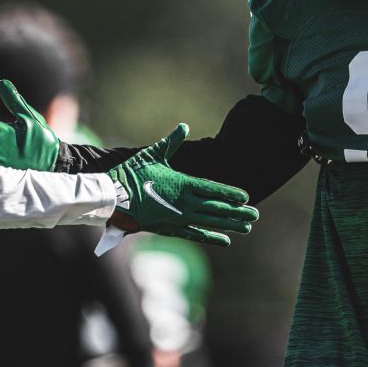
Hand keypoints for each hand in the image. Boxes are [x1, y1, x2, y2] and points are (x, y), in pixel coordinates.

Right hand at [106, 124, 257, 245]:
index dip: (231, 194)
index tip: (247, 198)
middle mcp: (184, 203)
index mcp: (182, 183)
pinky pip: (195, 234)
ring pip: (210, 222)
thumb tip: (184, 125)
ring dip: (229, 225)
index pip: (213, 189)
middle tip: (254, 216)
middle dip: (237, 212)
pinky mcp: (170, 228)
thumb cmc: (131, 174)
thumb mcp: (152, 154)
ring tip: (246, 228)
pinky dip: (211, 237)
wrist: (113, 198)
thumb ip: (171, 142)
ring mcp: (178, 217)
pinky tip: (225, 240)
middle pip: (216, 208)